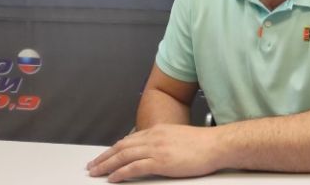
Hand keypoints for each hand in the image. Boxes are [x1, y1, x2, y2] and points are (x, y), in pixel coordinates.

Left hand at [87, 124, 222, 182]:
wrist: (216, 145)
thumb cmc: (203, 144)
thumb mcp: (179, 138)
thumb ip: (164, 143)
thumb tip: (156, 152)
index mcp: (159, 131)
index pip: (130, 139)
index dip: (115, 148)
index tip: (107, 155)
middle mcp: (154, 137)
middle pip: (122, 147)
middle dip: (105, 157)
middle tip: (93, 165)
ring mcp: (157, 149)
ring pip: (124, 156)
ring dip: (107, 165)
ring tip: (96, 172)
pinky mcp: (160, 162)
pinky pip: (134, 168)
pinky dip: (121, 173)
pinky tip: (113, 178)